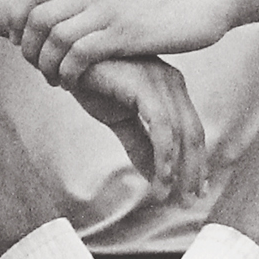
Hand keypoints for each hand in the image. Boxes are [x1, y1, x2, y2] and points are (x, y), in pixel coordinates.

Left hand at [16, 0, 235, 84]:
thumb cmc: (166, 3)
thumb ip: (95, 0)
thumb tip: (73, 15)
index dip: (17, 17)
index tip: (20, 41)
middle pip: (34, 16)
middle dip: (27, 48)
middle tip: (36, 68)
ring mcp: (107, 11)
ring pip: (53, 38)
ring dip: (46, 65)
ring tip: (55, 80)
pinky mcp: (124, 33)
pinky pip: (79, 54)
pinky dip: (68, 72)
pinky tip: (74, 84)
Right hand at [62, 55, 209, 203]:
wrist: (61, 55)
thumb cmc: (90, 80)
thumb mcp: (118, 118)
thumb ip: (138, 143)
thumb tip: (154, 175)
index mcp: (169, 88)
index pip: (191, 130)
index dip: (196, 162)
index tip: (196, 191)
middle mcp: (171, 83)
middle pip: (193, 133)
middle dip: (193, 171)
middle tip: (188, 203)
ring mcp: (159, 81)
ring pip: (181, 133)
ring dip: (178, 170)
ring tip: (169, 197)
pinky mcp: (144, 84)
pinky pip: (162, 126)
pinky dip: (164, 155)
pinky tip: (161, 177)